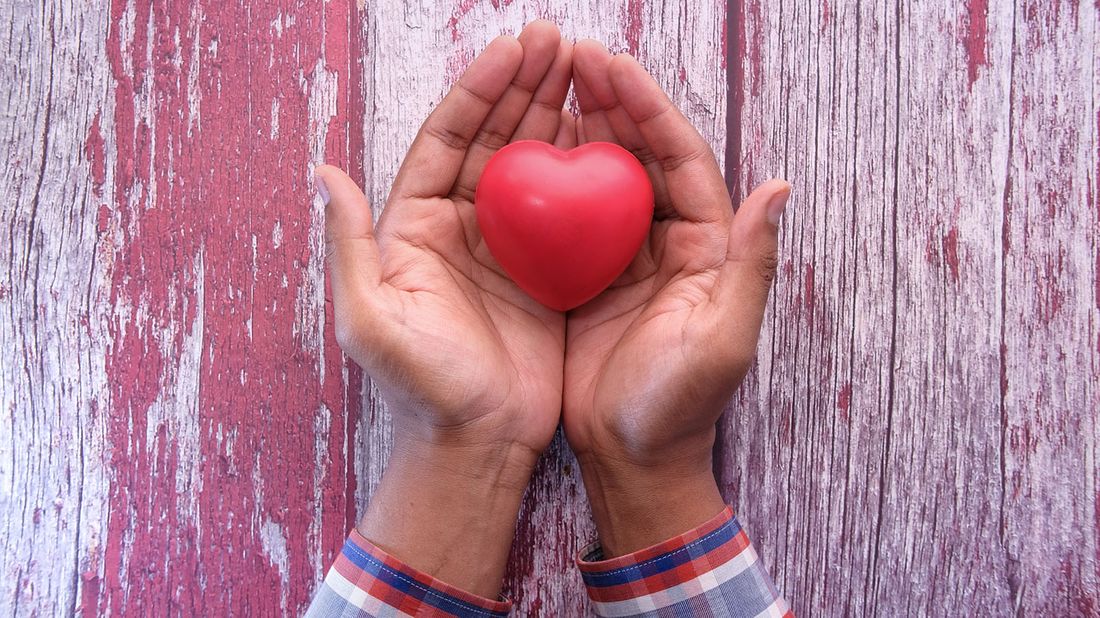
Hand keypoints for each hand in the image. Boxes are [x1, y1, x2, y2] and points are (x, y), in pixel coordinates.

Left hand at [316, 22, 571, 597]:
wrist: (475, 446)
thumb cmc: (421, 389)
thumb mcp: (371, 319)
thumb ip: (350, 245)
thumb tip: (323, 172)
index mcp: (414, 228)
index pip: (447, 141)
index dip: (478, 92)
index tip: (512, 51)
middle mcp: (458, 228)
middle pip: (493, 141)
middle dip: (523, 88)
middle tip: (559, 43)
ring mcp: (505, 250)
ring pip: (532, 167)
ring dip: (555, 117)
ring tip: (586, 70)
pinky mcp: (543, 275)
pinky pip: (567, 213)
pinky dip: (584, 174)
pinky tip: (607, 141)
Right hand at [562, 41, 790, 555]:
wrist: (631, 460)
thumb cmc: (679, 407)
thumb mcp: (722, 339)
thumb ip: (751, 264)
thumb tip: (779, 188)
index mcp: (709, 247)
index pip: (681, 159)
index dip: (649, 109)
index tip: (612, 66)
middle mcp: (670, 243)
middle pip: (640, 156)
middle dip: (610, 103)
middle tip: (571, 57)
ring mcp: (625, 259)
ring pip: (602, 178)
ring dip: (579, 129)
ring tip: (547, 84)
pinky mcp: (587, 280)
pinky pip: (569, 218)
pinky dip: (550, 181)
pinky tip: (523, 152)